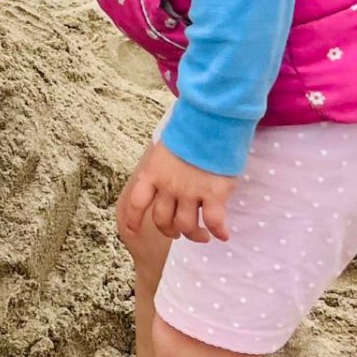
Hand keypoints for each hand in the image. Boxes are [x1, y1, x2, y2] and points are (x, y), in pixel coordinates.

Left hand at [118, 138, 236, 244]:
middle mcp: (168, 186)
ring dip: (194, 235)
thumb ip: (163, 168)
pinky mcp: (214, 194)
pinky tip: (224, 235)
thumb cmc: (189, 130)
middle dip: (169, 231)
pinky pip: (214, 221)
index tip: (133, 231)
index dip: (133, 219)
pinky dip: (219, 232)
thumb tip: (166, 179)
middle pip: (162, 220)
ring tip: (202, 236)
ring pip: (187, 225)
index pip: (136, 202)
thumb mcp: (165, 149)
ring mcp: (191, 192)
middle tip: (178, 233)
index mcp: (153, 173)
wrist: (210, 120)